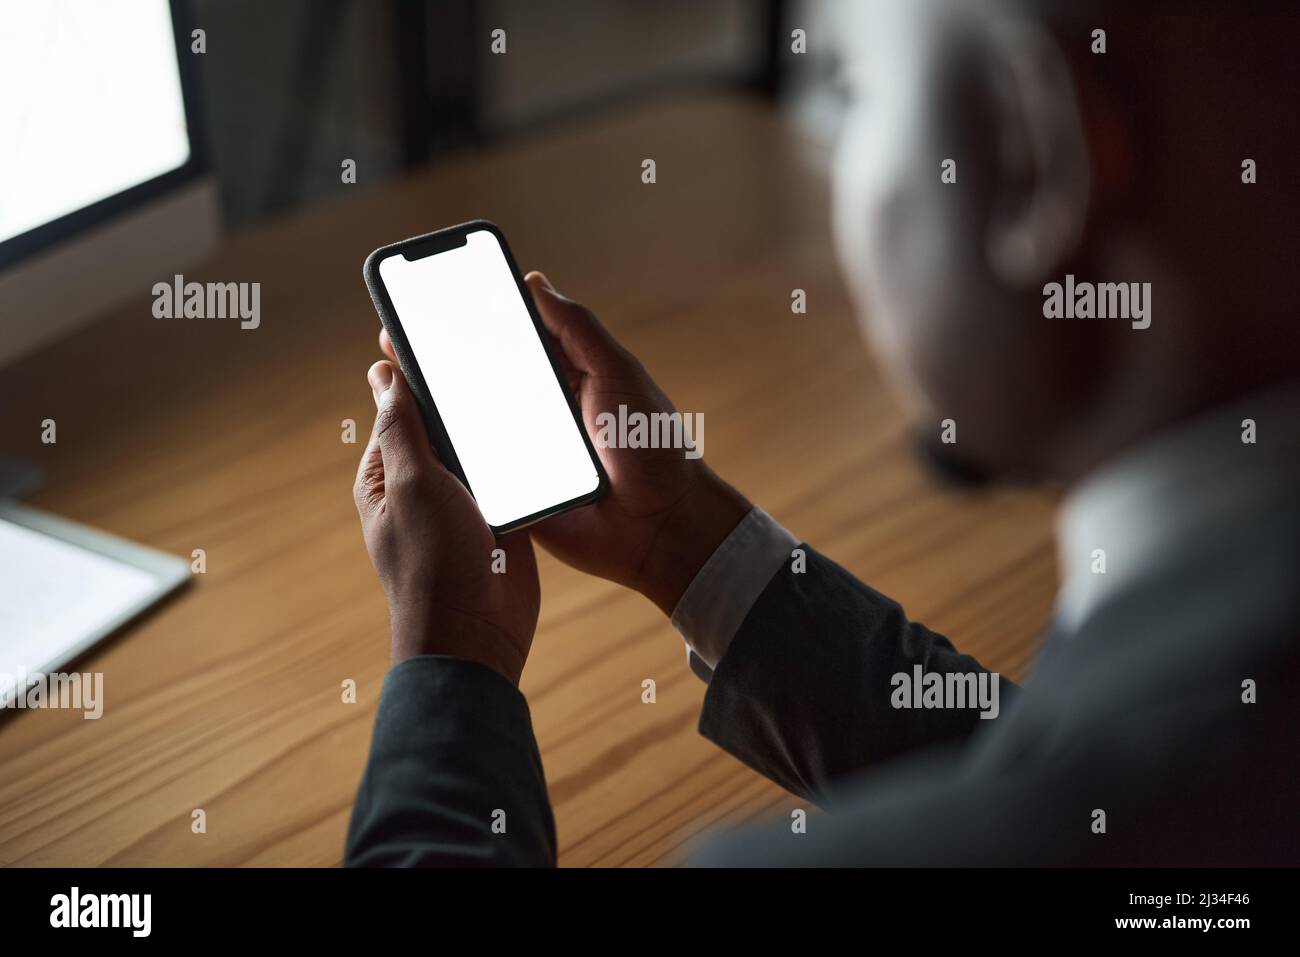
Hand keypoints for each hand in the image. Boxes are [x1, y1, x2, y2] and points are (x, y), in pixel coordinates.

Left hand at [353, 360, 538, 683]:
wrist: (477, 635)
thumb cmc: (433, 565)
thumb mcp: (411, 485)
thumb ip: (401, 427)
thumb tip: (382, 373)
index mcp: (386, 475)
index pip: (400, 408)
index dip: (420, 374)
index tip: (446, 334)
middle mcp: (422, 485)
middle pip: (444, 425)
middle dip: (465, 400)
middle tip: (496, 355)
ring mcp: (462, 502)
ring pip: (480, 448)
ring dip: (497, 429)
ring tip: (524, 388)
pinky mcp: (499, 517)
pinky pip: (510, 475)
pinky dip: (522, 459)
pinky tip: (542, 433)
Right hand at [377, 272, 749, 615]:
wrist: (660, 525)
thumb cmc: (652, 445)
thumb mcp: (618, 373)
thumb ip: (578, 330)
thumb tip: (534, 282)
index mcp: (563, 378)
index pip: (510, 343)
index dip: (474, 325)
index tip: (432, 303)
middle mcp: (539, 412)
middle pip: (482, 383)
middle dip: (441, 366)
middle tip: (396, 341)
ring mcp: (524, 453)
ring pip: (472, 428)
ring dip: (438, 413)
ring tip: (396, 385)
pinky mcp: (516, 494)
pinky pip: (477, 474)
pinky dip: (452, 462)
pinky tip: (418, 442)